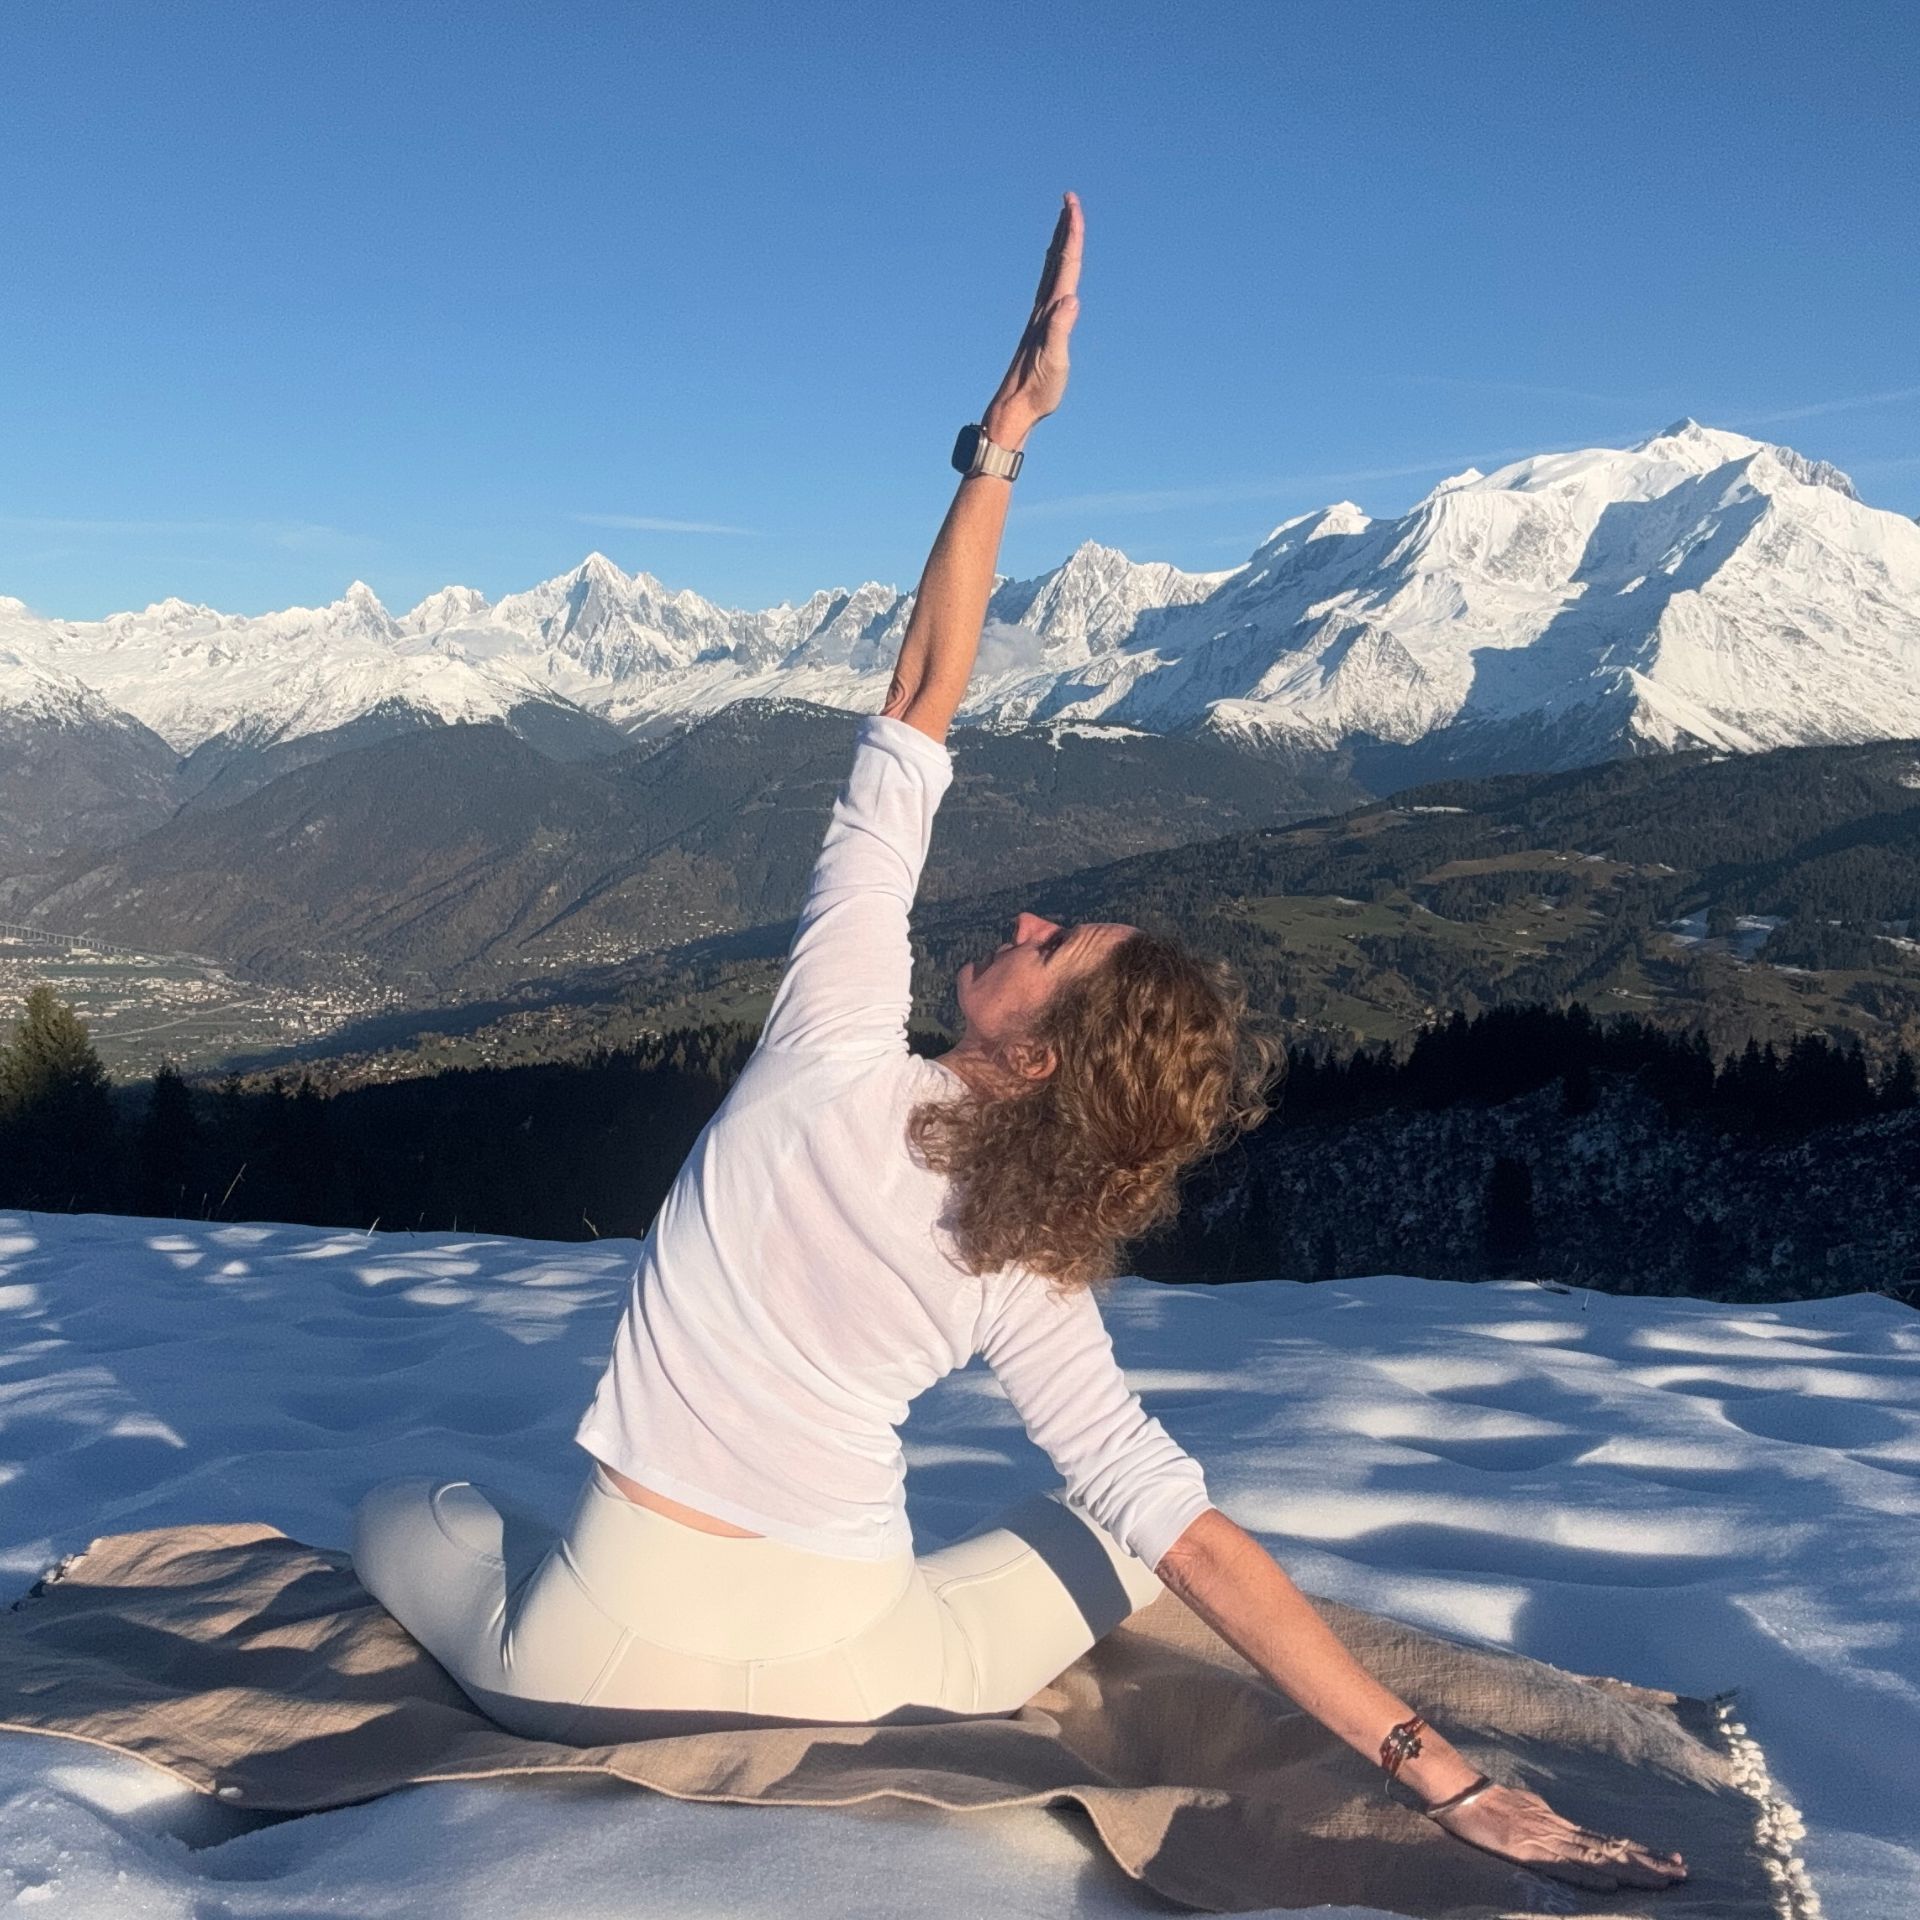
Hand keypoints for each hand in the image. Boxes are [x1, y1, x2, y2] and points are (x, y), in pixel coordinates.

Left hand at [981, 190, 1082, 449]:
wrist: (1013, 408)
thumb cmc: (1036, 390)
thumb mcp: (1053, 363)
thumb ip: (1059, 331)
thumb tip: (1070, 300)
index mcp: (1050, 312)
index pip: (1065, 265)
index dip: (1071, 234)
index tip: (1073, 205)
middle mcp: (1043, 310)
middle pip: (1057, 260)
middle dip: (1065, 229)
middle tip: (1070, 199)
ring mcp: (1040, 319)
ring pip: (1052, 273)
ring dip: (1060, 246)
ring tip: (1065, 225)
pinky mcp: (1039, 330)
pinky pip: (1050, 290)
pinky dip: (1056, 272)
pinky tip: (1057, 274)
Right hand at [1428, 1782, 1687, 1892]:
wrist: (1459, 1791)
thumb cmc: (1486, 1803)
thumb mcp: (1525, 1811)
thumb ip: (1546, 1825)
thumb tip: (1566, 1834)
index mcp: (1560, 1826)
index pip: (1609, 1842)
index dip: (1641, 1853)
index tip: (1672, 1860)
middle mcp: (1560, 1832)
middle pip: (1612, 1849)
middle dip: (1649, 1863)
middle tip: (1684, 1871)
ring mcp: (1545, 1840)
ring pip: (1597, 1858)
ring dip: (1632, 1870)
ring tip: (1664, 1879)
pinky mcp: (1527, 1850)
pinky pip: (1562, 1865)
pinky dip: (1589, 1874)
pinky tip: (1611, 1882)